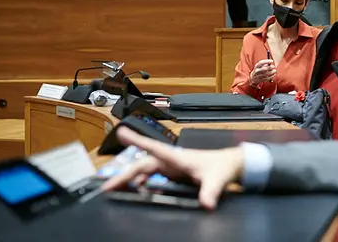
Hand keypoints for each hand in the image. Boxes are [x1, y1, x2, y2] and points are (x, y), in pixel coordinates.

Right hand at [101, 127, 243, 209]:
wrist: (230, 164)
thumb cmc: (222, 167)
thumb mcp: (216, 181)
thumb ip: (210, 192)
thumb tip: (207, 205)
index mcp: (178, 158)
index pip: (154, 148)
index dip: (137, 141)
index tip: (121, 132)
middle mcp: (171, 160)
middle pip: (142, 165)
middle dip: (124, 175)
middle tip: (107, 187)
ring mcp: (170, 166)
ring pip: (144, 170)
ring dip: (130, 179)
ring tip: (114, 189)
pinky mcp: (172, 172)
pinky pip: (151, 176)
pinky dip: (140, 182)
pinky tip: (135, 190)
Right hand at [249, 59, 275, 86]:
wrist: (252, 78)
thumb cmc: (258, 70)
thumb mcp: (259, 66)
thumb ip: (265, 64)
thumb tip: (271, 63)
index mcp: (256, 66)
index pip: (261, 62)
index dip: (267, 61)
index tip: (272, 61)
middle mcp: (257, 71)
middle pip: (264, 69)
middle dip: (270, 67)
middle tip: (274, 66)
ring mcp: (258, 76)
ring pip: (266, 74)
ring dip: (272, 72)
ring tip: (275, 70)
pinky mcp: (260, 80)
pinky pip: (267, 78)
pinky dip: (271, 76)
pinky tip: (273, 74)